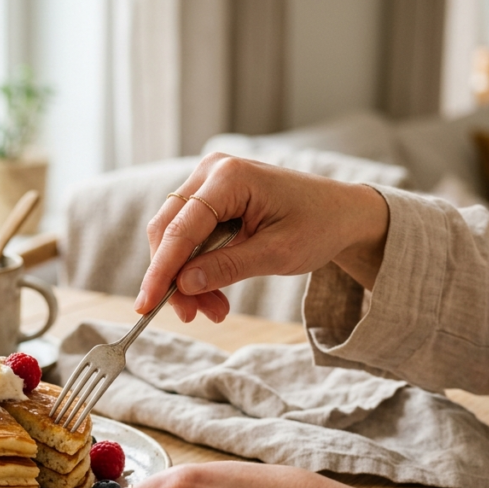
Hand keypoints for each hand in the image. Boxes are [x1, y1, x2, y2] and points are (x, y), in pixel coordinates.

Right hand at [134, 154, 389, 322]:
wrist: (343, 212)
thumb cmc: (319, 225)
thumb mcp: (277, 254)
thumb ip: (228, 267)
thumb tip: (183, 285)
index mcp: (230, 177)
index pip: (181, 228)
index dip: (161, 270)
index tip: (146, 306)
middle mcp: (211, 172)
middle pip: (169, 230)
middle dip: (174, 278)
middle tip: (192, 316)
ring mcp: (208, 182)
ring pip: (175, 237)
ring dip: (187, 278)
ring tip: (213, 310)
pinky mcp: (211, 197)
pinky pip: (189, 236)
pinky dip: (197, 268)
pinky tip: (213, 294)